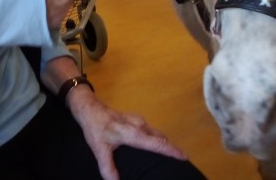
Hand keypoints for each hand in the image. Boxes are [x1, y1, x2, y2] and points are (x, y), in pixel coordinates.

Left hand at [68, 90, 186, 179]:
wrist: (90, 108)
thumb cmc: (96, 128)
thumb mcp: (99, 149)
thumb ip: (108, 167)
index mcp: (134, 133)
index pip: (158, 143)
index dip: (172, 151)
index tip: (185, 157)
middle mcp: (140, 125)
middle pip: (161, 138)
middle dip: (172, 149)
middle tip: (180, 163)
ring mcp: (139, 121)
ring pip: (157, 133)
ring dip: (164, 144)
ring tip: (169, 157)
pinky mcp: (136, 119)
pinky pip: (152, 131)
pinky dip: (157, 139)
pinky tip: (154, 147)